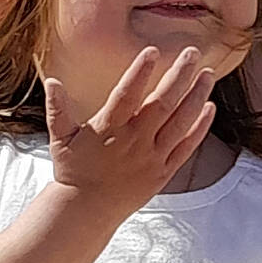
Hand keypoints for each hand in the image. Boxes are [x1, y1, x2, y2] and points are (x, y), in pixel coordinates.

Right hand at [44, 48, 214, 219]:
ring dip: (196, 96)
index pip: (127, 95)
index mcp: (109, 129)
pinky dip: (200, 128)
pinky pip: (186, 147)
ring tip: (208, 74)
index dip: (139, 72)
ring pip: (180, 122)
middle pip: (163, 103)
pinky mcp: (163, 172)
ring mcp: (152, 157)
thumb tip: (51, 81)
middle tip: (192, 52)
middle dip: (179, 75)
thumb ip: (58, 109)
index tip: (152, 51)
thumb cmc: (73, 171)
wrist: (86, 211)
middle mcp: (134, 141)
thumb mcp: (60, 139)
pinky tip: (210, 108)